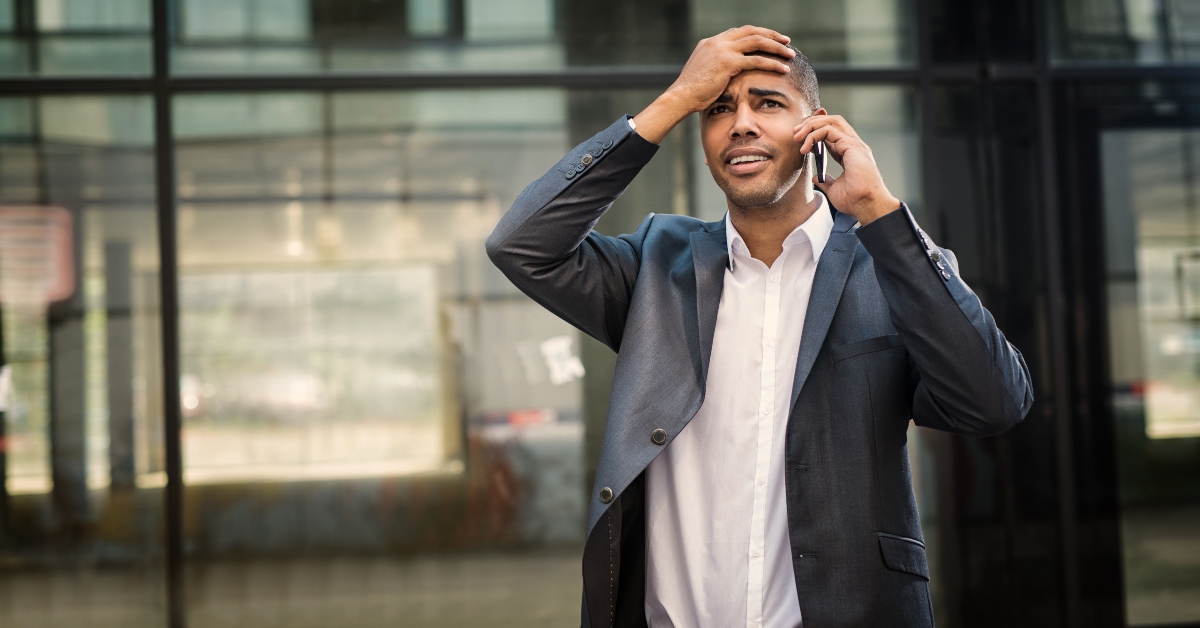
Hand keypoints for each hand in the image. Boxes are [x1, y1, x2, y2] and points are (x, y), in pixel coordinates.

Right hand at [632, 26, 793, 143]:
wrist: (680, 97)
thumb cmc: (690, 92)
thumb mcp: (702, 74)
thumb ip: (714, 67)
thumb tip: (724, 74)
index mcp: (711, 42)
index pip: (739, 32)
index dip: (757, 35)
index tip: (770, 40)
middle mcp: (717, 42)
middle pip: (751, 31)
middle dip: (771, 35)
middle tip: (786, 41)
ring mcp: (723, 50)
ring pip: (757, 42)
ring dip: (776, 47)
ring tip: (790, 53)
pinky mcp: (728, 62)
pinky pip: (756, 60)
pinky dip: (772, 63)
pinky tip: (782, 68)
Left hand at [793, 115, 900, 224]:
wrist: (866, 205)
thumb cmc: (855, 200)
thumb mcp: (834, 189)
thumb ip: (826, 181)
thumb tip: (816, 178)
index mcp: (850, 153)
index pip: (832, 133)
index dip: (815, 133)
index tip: (801, 144)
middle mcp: (853, 145)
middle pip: (832, 121)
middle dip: (811, 123)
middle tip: (795, 134)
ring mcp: (854, 143)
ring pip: (831, 121)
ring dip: (811, 125)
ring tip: (797, 136)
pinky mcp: (851, 145)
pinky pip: (828, 130)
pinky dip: (814, 135)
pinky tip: (805, 147)